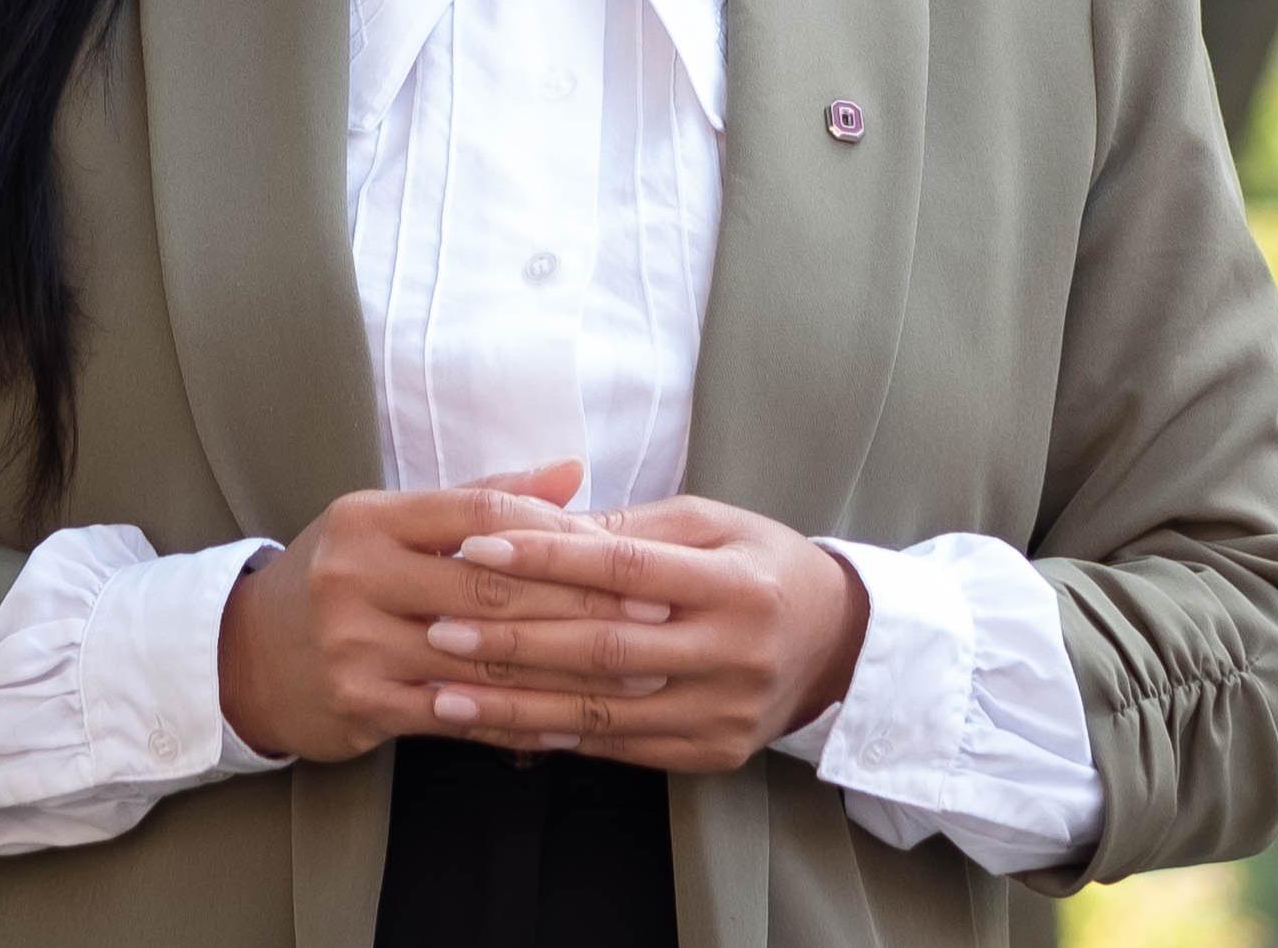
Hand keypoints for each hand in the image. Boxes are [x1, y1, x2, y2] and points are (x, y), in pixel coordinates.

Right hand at [217, 460, 617, 764]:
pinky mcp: (362, 706)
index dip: (558, 534)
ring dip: (568, 671)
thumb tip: (573, 471)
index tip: (627, 554)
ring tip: (636, 678)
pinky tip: (570, 724)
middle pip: (490, 587)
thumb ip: (481, 498)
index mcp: (371, 518)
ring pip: (483, 657)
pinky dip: (520, 718)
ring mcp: (356, 645)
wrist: (245, 659)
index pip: (479, 514)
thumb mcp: (391, 525)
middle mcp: (357, 577)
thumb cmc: (341, 578)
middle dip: (584, 606)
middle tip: (657, 617)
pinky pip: (459, 713)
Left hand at [405, 493, 870, 774]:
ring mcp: (724, 712)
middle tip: (437, 630)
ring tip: (445, 693)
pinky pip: (621, 748)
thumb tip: (541, 523)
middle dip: (513, 642)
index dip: (546, 559)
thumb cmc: (763, 565)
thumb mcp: (713, 523)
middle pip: (606, 649)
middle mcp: (733, 652)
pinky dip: (556, 738)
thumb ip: (632, 527)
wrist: (839, 643)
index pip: (624, 568)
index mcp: (735, 582)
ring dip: (516, 705)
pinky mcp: (713, 755)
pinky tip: (500, 728)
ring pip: (603, 712)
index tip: (475, 549)